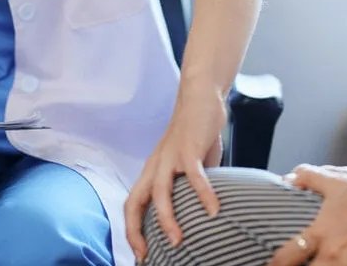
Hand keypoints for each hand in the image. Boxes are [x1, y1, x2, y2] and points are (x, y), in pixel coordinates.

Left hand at [125, 81, 226, 262]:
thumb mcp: (189, 165)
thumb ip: (190, 187)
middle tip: (147, 254)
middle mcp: (155, 165)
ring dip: (167, 219)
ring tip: (178, 241)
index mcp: (152, 171)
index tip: (141, 252)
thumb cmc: (196, 134)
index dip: (132, 230)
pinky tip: (214, 211)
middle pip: (135, 201)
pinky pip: (194, 176)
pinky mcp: (189, 149)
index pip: (133, 204)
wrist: (200, 97)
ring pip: (160, 192)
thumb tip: (203, 212)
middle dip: (136, 231)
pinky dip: (203, 195)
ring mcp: (170, 157)